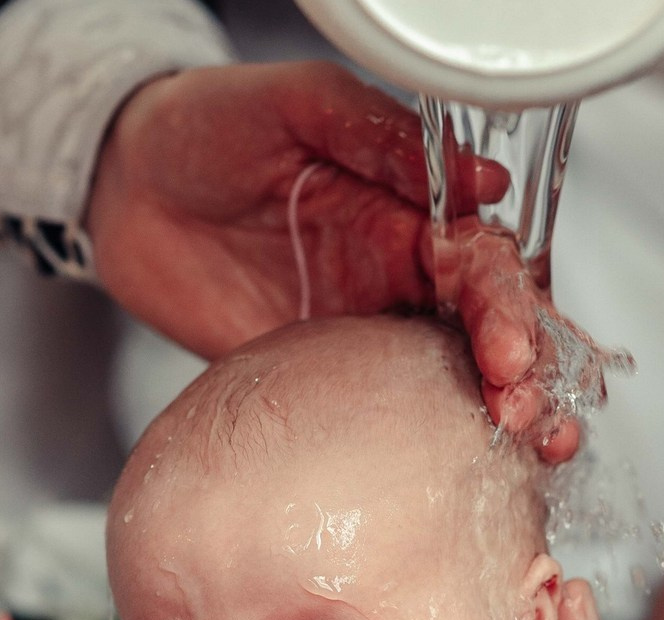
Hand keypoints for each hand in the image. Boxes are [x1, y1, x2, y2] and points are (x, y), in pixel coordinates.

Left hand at [87, 60, 581, 461]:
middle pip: (495, 333)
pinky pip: (391, 419)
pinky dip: (443, 444)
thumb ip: (385, 140)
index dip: (510, 310)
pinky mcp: (327, 383)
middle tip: (532, 418)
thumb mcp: (298, 107)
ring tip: (538, 452)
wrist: (124, 190)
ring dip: (511, 418)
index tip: (510, 354)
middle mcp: (401, 281)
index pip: (486, 268)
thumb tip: (483, 182)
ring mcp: (368, 338)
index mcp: (409, 217)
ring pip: (461, 383)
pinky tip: (476, 468)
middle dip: (530, 375)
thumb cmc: (205, 129)